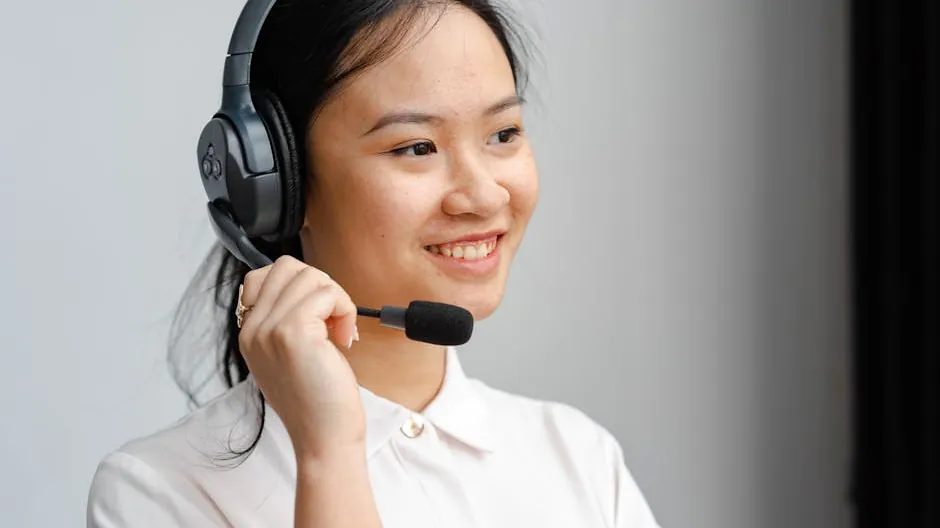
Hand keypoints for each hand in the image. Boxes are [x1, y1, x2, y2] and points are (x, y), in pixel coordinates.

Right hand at [237, 255, 363, 459]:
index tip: (318, 316)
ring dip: (336, 299)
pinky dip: (345, 309)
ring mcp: (269, 329)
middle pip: (287, 267)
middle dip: (320, 285)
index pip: (263, 275)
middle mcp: (252, 329)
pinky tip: (344, 339)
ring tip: (339, 332)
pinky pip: (326, 293)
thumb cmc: (317, 400)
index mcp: (248, 333)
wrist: (323, 437)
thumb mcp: (289, 355)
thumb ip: (287, 320)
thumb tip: (311, 286)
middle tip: (334, 320)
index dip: (299, 286)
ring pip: (310, 276)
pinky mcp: (293, 333)